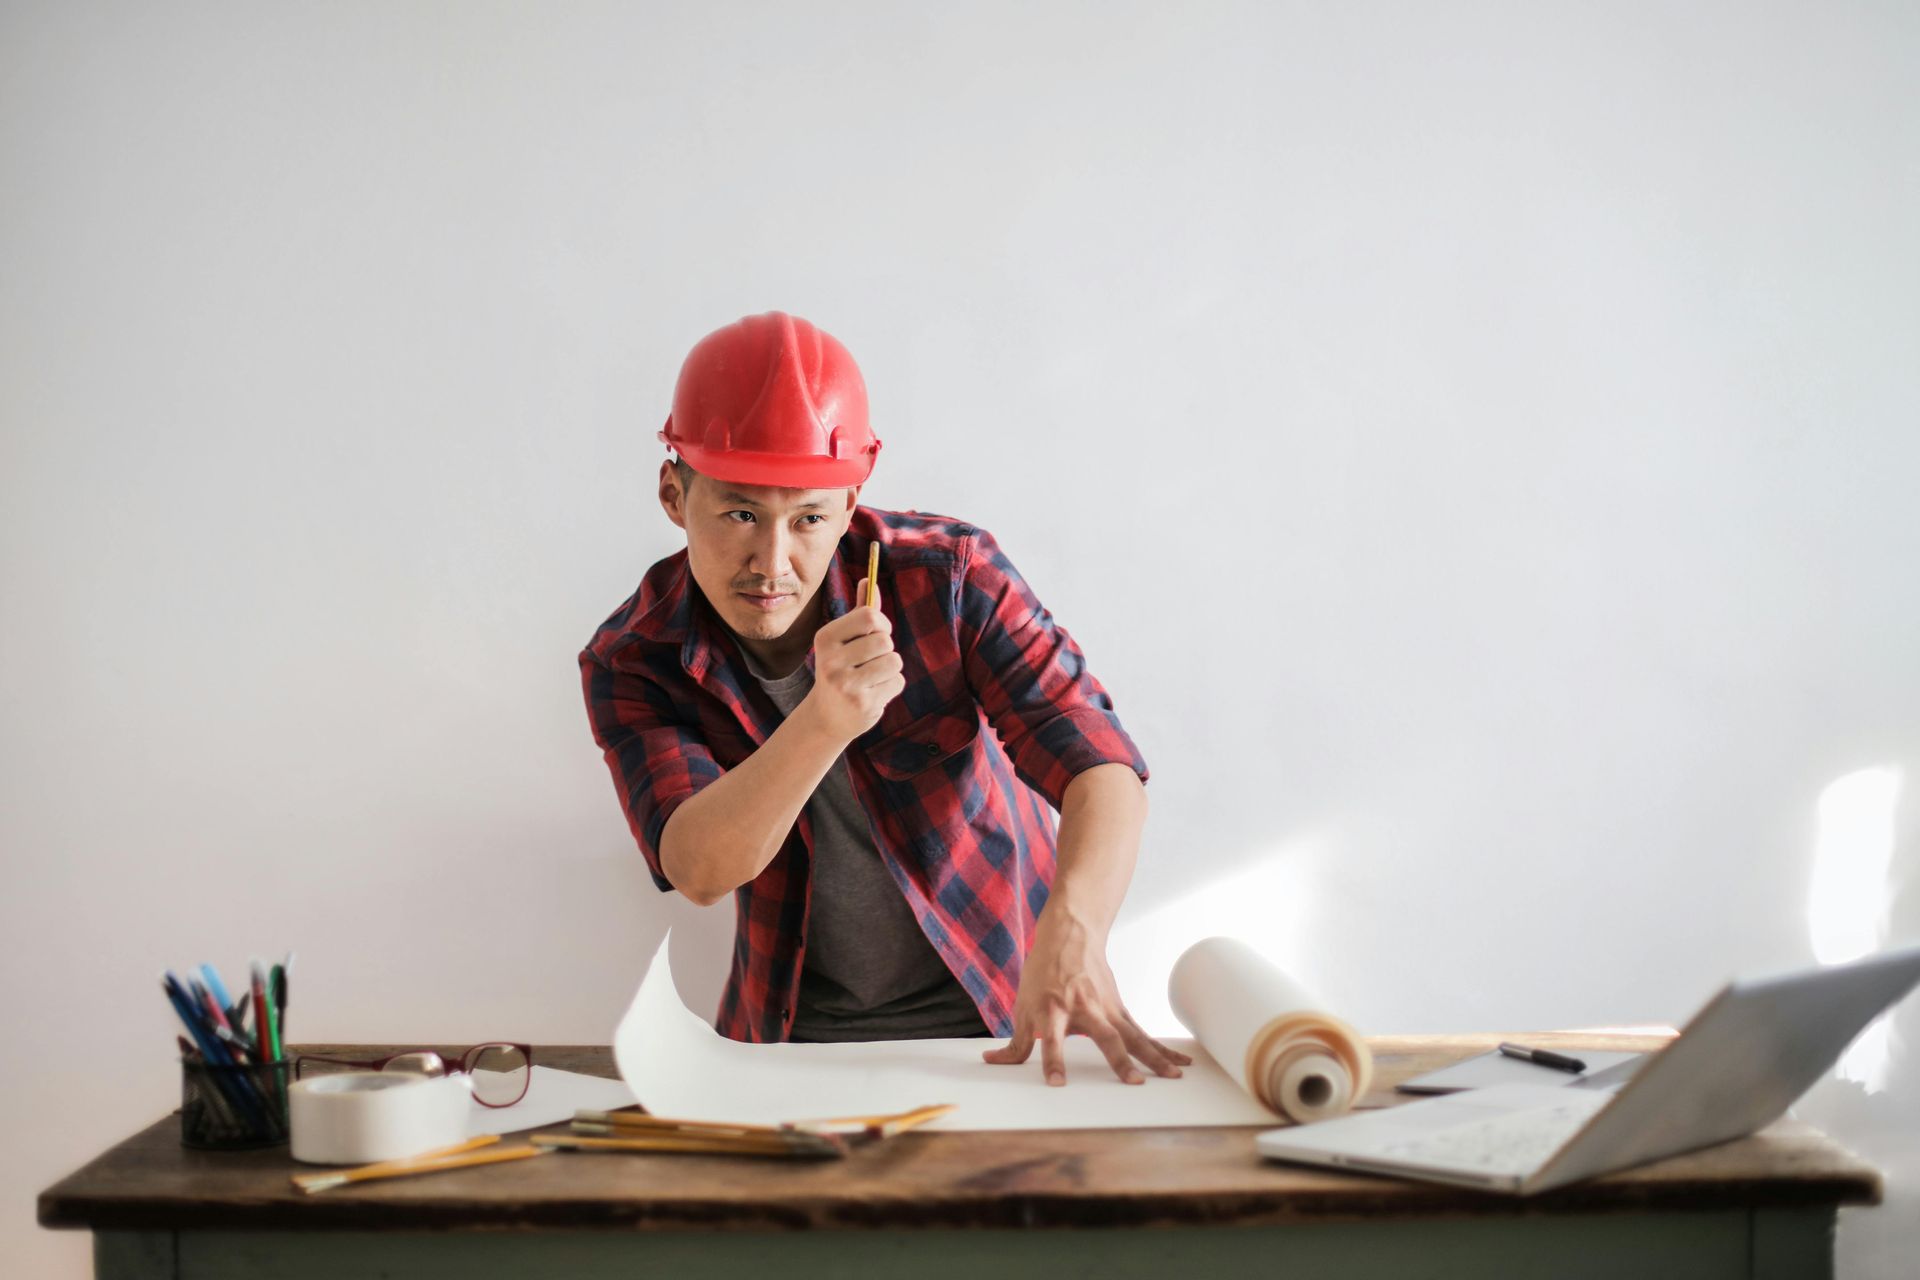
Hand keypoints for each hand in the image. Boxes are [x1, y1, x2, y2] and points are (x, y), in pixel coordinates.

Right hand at [802, 578, 903, 743]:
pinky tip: (874, 692)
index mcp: (825, 638)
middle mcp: (831, 661)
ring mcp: (846, 685)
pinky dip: (892, 685)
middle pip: (885, 640)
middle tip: (873, 658)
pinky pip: (897, 682)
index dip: (882, 623)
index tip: (878, 632)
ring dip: (891, 667)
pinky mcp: (862, 705)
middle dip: (886, 648)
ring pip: (894, 661)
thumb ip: (859, 611)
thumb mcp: (844, 639)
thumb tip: (868, 579)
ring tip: (874, 676)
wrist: (827, 716)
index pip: (869, 616)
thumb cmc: (841, 668)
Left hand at [982, 912, 1192, 1085]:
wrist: (1071, 934)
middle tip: (1133, 1083)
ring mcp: (1107, 1008)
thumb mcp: (1023, 1004)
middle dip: (1119, 1061)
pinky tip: (1179, 1063)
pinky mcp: (1120, 1009)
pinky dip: (1162, 1049)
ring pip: (1133, 1036)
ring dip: (1154, 1058)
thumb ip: (1015, 1041)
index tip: (1057, 1084)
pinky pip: (1142, 1033)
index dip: (1053, 1061)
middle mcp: (1084, 1009)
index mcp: (1053, 1009)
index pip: (1052, 1041)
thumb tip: (992, 1061)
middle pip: (1105, 1037)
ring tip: (1172, 1078)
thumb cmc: (1042, 972)